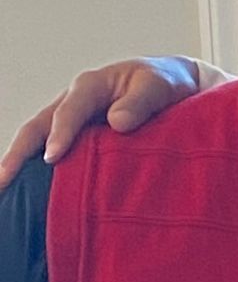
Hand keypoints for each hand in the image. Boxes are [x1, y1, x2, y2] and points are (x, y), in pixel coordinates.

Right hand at [0, 57, 200, 189]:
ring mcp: (74, 122)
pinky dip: (40, 172)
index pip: (69, 111)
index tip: (52, 158)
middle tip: (3, 181)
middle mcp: (74, 103)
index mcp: (90, 87)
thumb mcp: (159, 86)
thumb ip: (141, 102)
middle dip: (18, 154)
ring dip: (21, 165)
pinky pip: (58, 154)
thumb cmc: (167, 85)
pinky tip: (33, 196)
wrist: (177, 89)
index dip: (60, 134)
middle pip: (37, 128)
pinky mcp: (81, 140)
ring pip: (39, 141)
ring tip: (5, 191)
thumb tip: (117, 123)